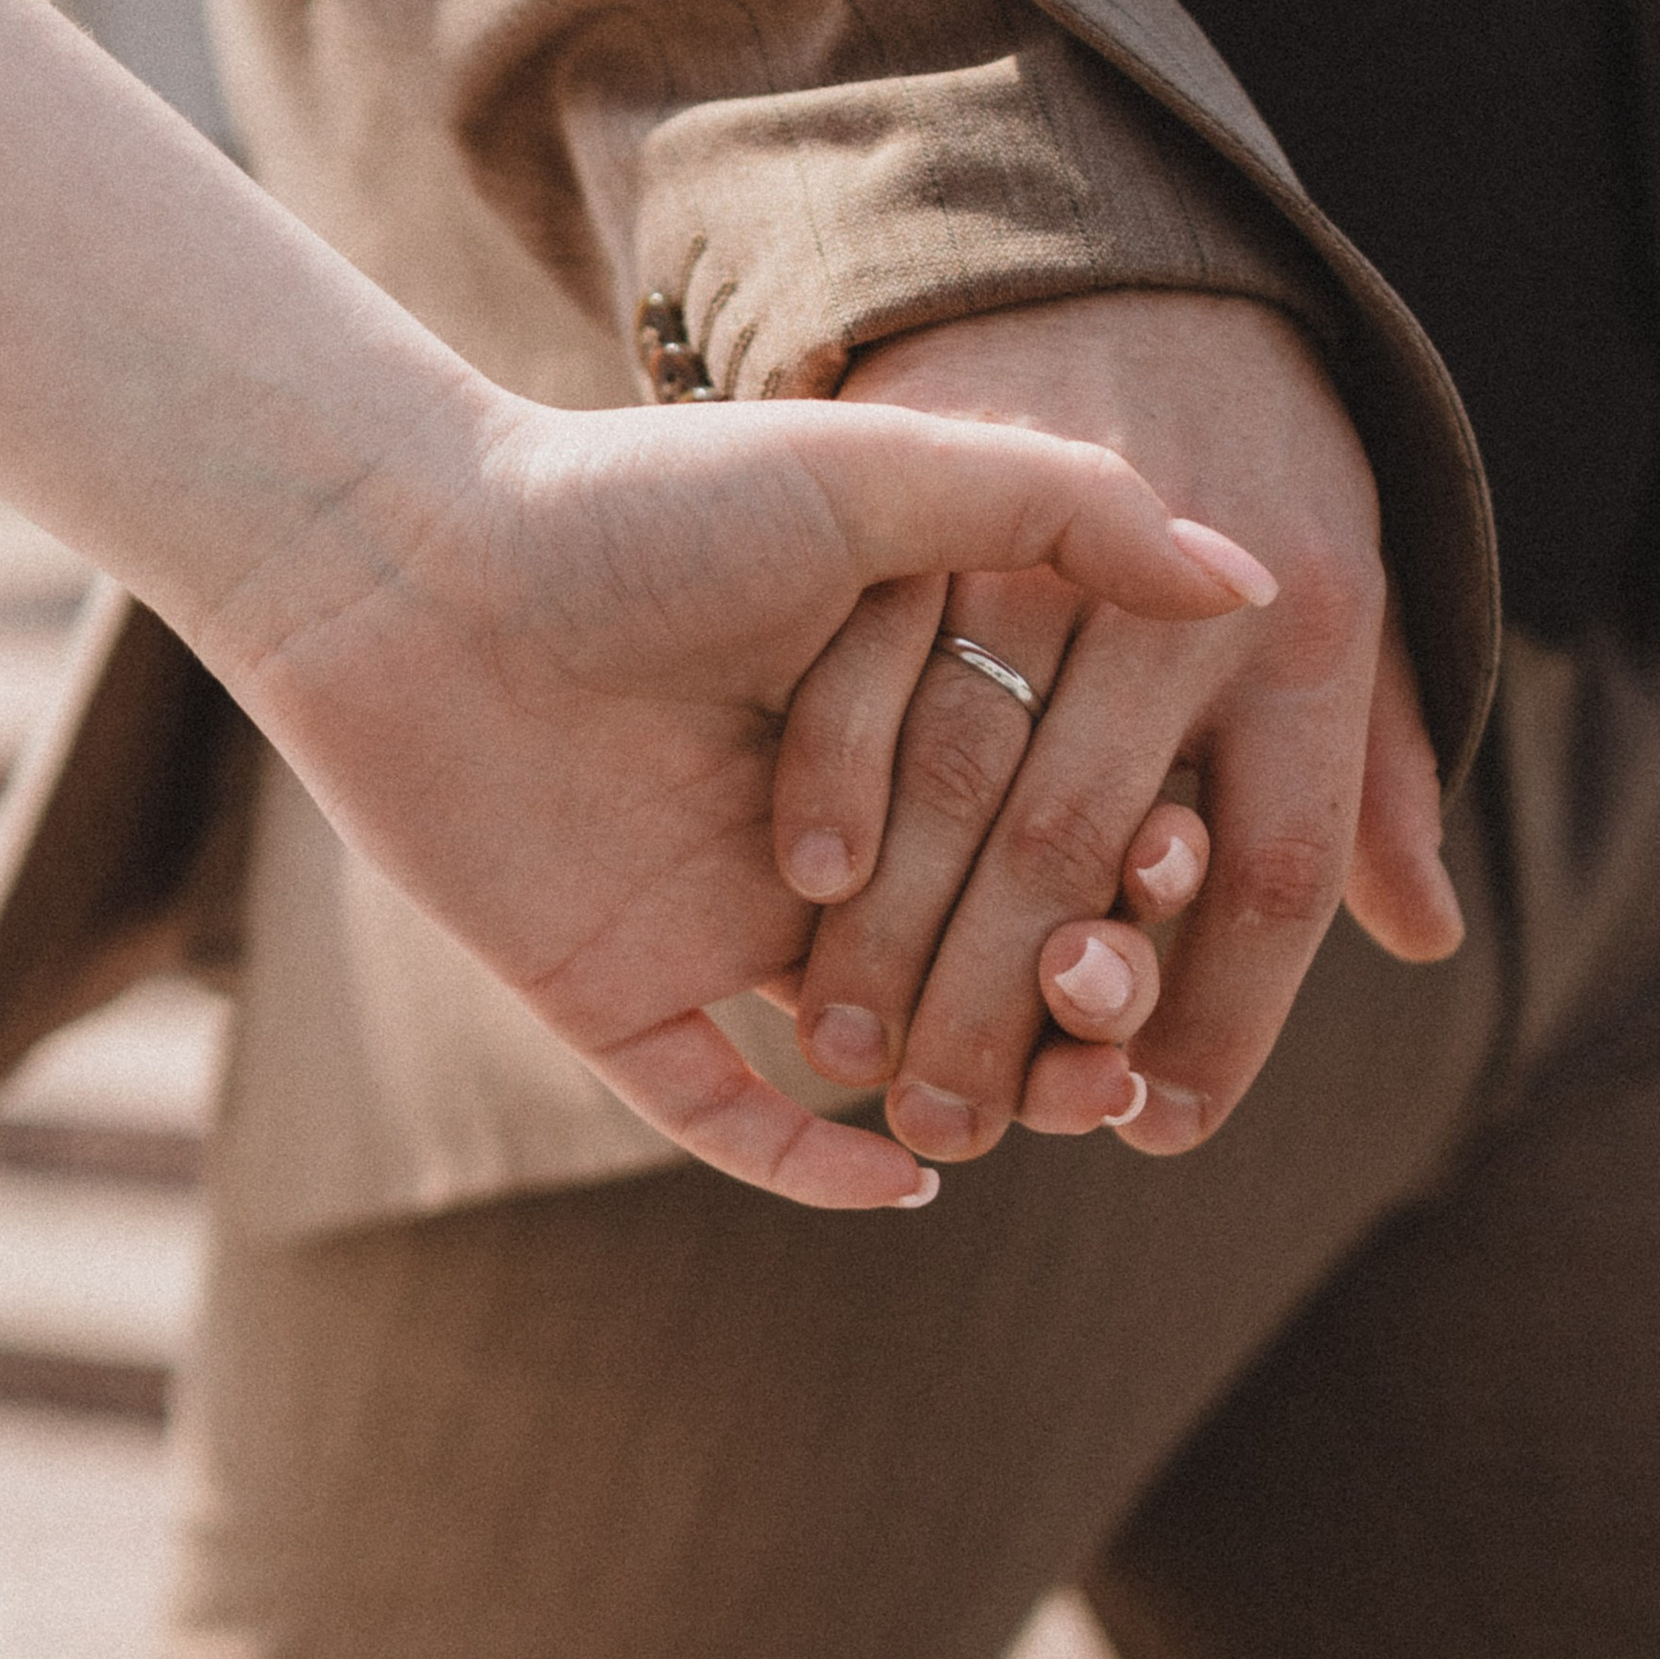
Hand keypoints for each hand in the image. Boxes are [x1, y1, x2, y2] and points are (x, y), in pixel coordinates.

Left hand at [201, 379, 1271, 1212]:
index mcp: (892, 716)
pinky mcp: (616, 997)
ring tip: (1069, 1098)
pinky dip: (817, 1168)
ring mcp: (719, 919)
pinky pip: (732, 1118)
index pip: (1053, 819)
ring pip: (884, 1047)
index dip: (1138, 860)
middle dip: (1078, 995)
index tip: (1203, 869)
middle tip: (1131, 1014)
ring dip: (983, 1084)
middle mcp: (821, 828)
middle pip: (985, 946)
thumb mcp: (868, 474)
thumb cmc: (638, 499)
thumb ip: (1058, 508)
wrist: (411, 563)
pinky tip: (903, 1184)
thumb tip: (1248, 575)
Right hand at [780, 292, 1463, 1164]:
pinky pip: (874, 657)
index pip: (1276, 870)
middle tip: (960, 1118)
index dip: (1223, 1019)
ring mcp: (1053, 535)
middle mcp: (1197, 594)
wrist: (1145, 257)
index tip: (1149, 1125)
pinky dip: (842, 776)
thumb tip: (1426, 937)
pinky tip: (814, 881)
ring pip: (974, 762)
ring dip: (911, 923)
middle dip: (1020, 1001)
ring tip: (862, 1046)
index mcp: (1320, 639)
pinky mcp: (932, 481)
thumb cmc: (1265, 460)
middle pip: (1101, 834)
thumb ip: (1370, 772)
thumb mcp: (1355, 597)